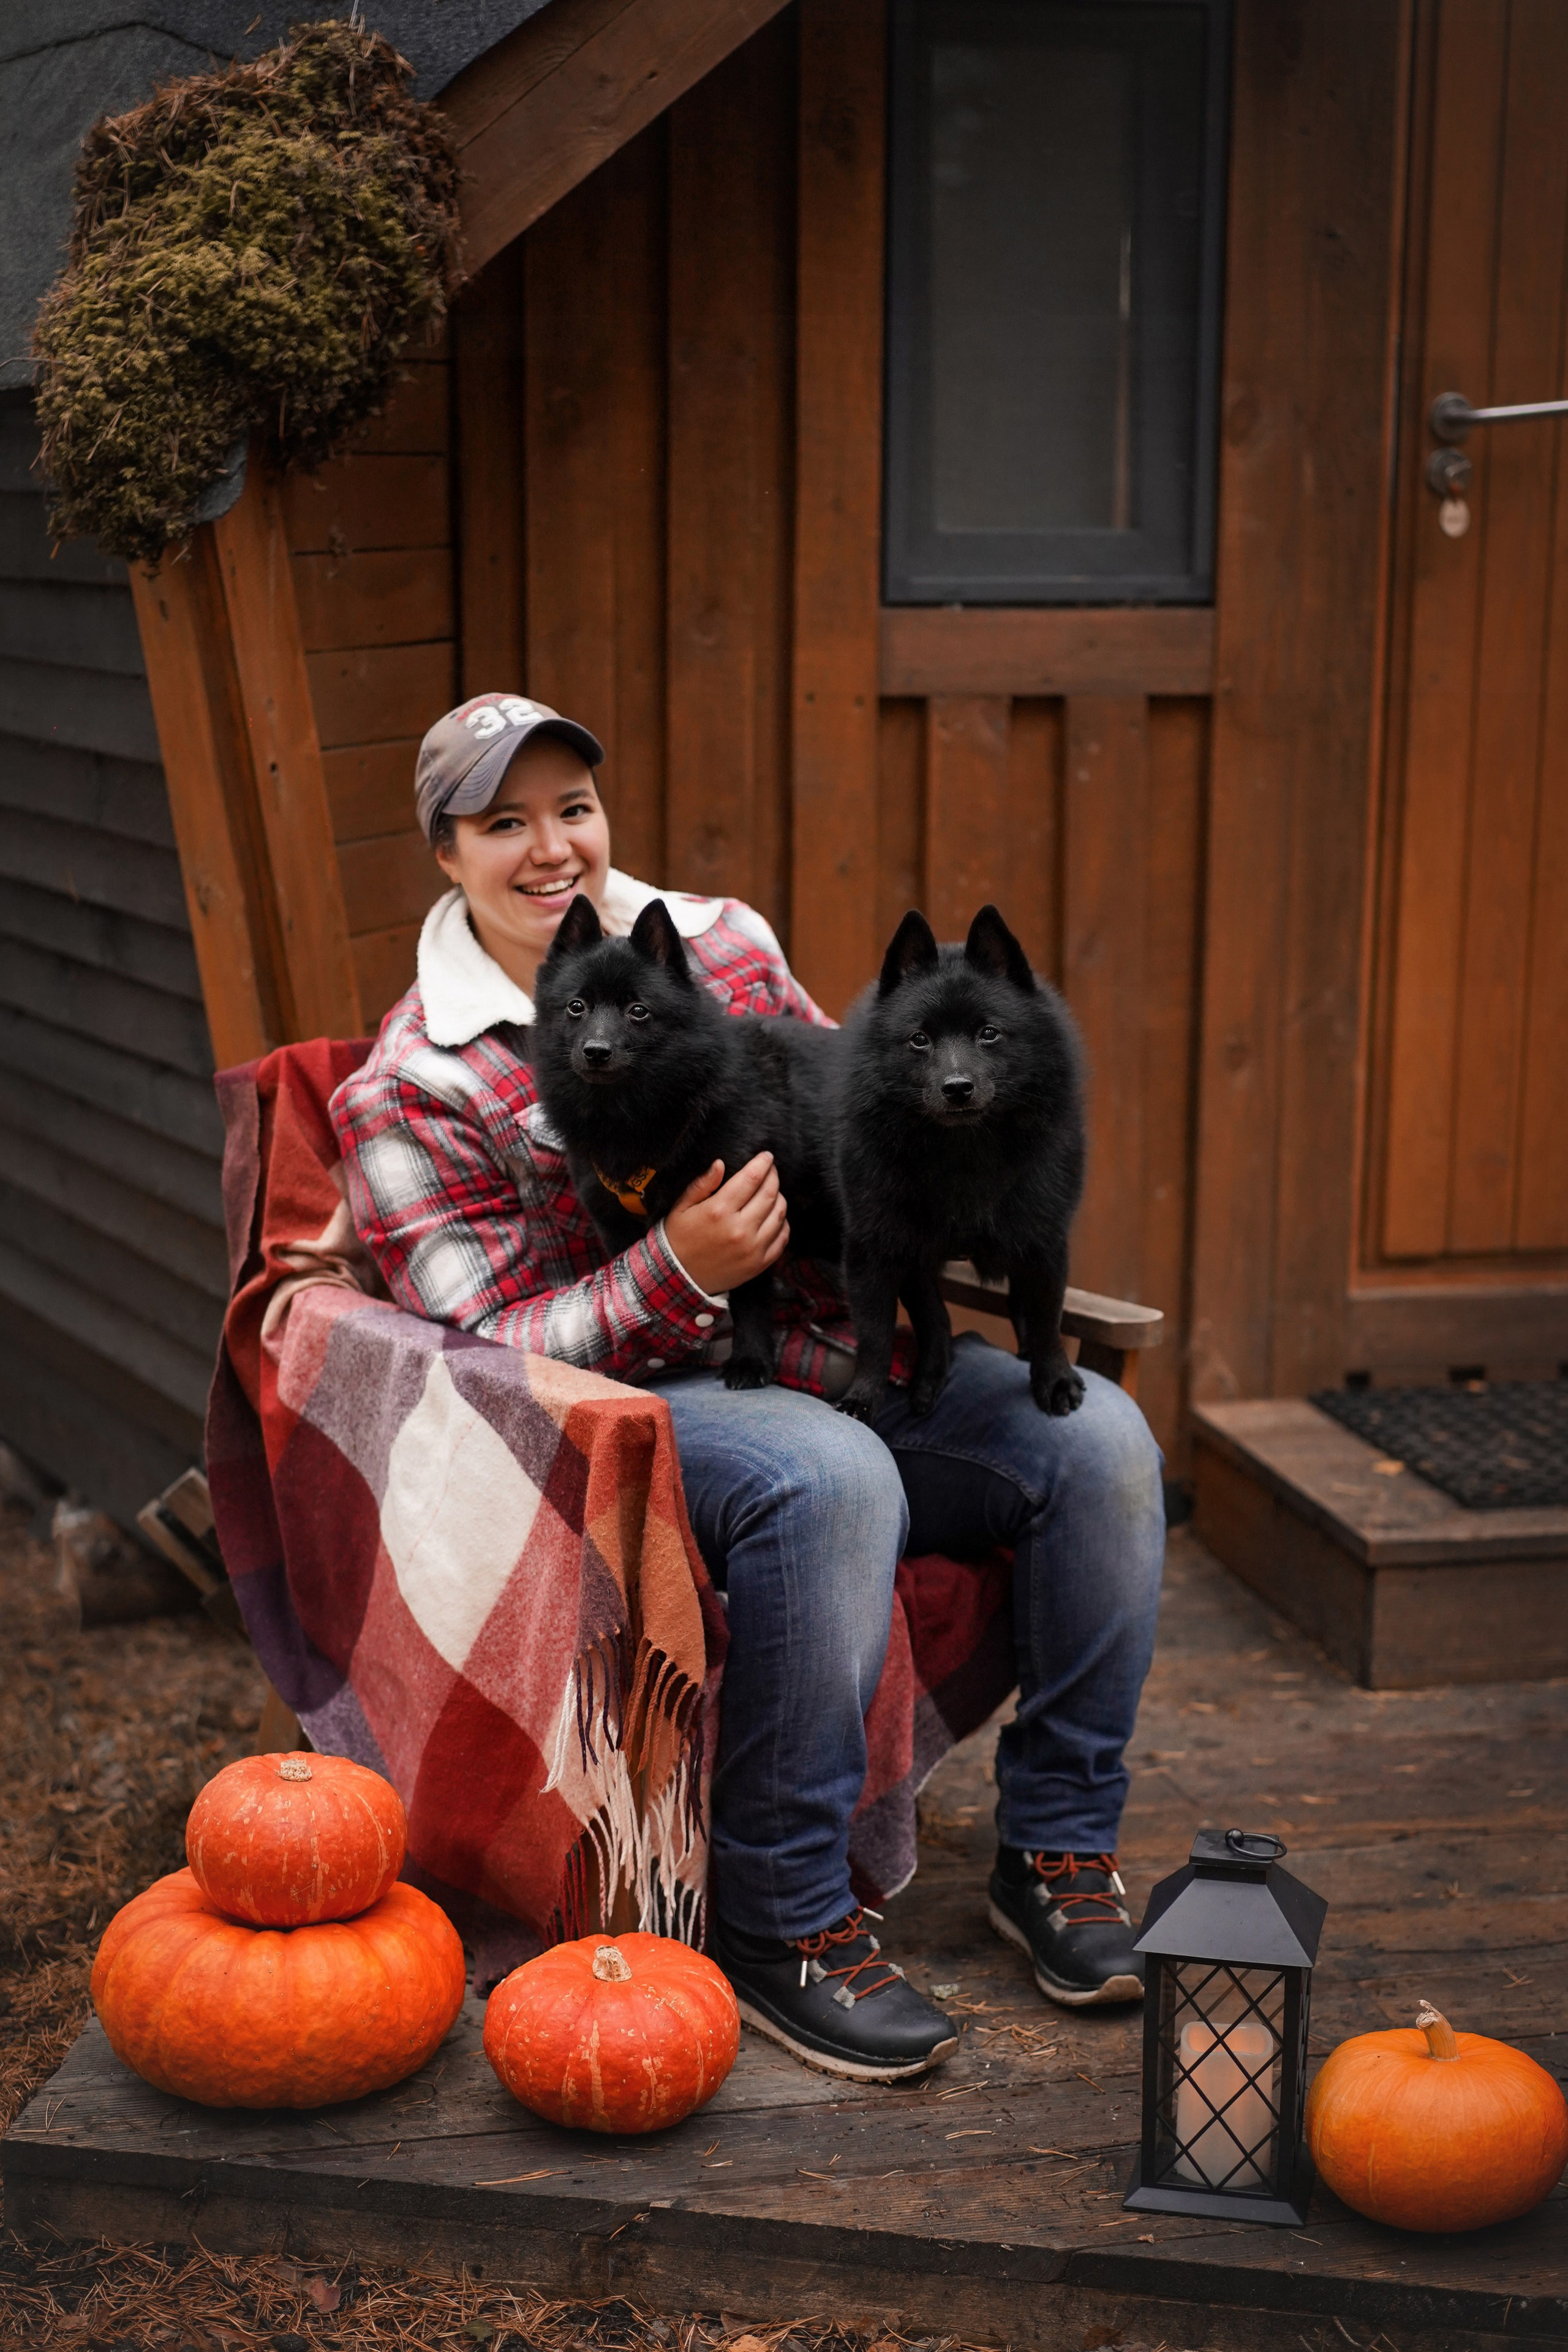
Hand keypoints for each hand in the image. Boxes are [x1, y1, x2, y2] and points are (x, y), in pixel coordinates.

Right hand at [664, 1154, 788, 1298]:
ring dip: (780, 1198)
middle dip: (773, 1177)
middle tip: (771, 1171)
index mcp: (719, 1210)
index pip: (751, 1178)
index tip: (767, 1156)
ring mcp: (752, 1248)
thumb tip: (720, 1163)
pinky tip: (775, 1216)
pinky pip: (782, 1238)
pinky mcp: (759, 1263)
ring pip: (780, 1214)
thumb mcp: (682, 1207)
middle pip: (770, 1193)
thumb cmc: (679, 1238)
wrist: (679, 1277)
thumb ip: (702, 1184)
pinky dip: (783, 1223)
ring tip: (772, 1192)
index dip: (763, 1163)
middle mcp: (739, 1229)